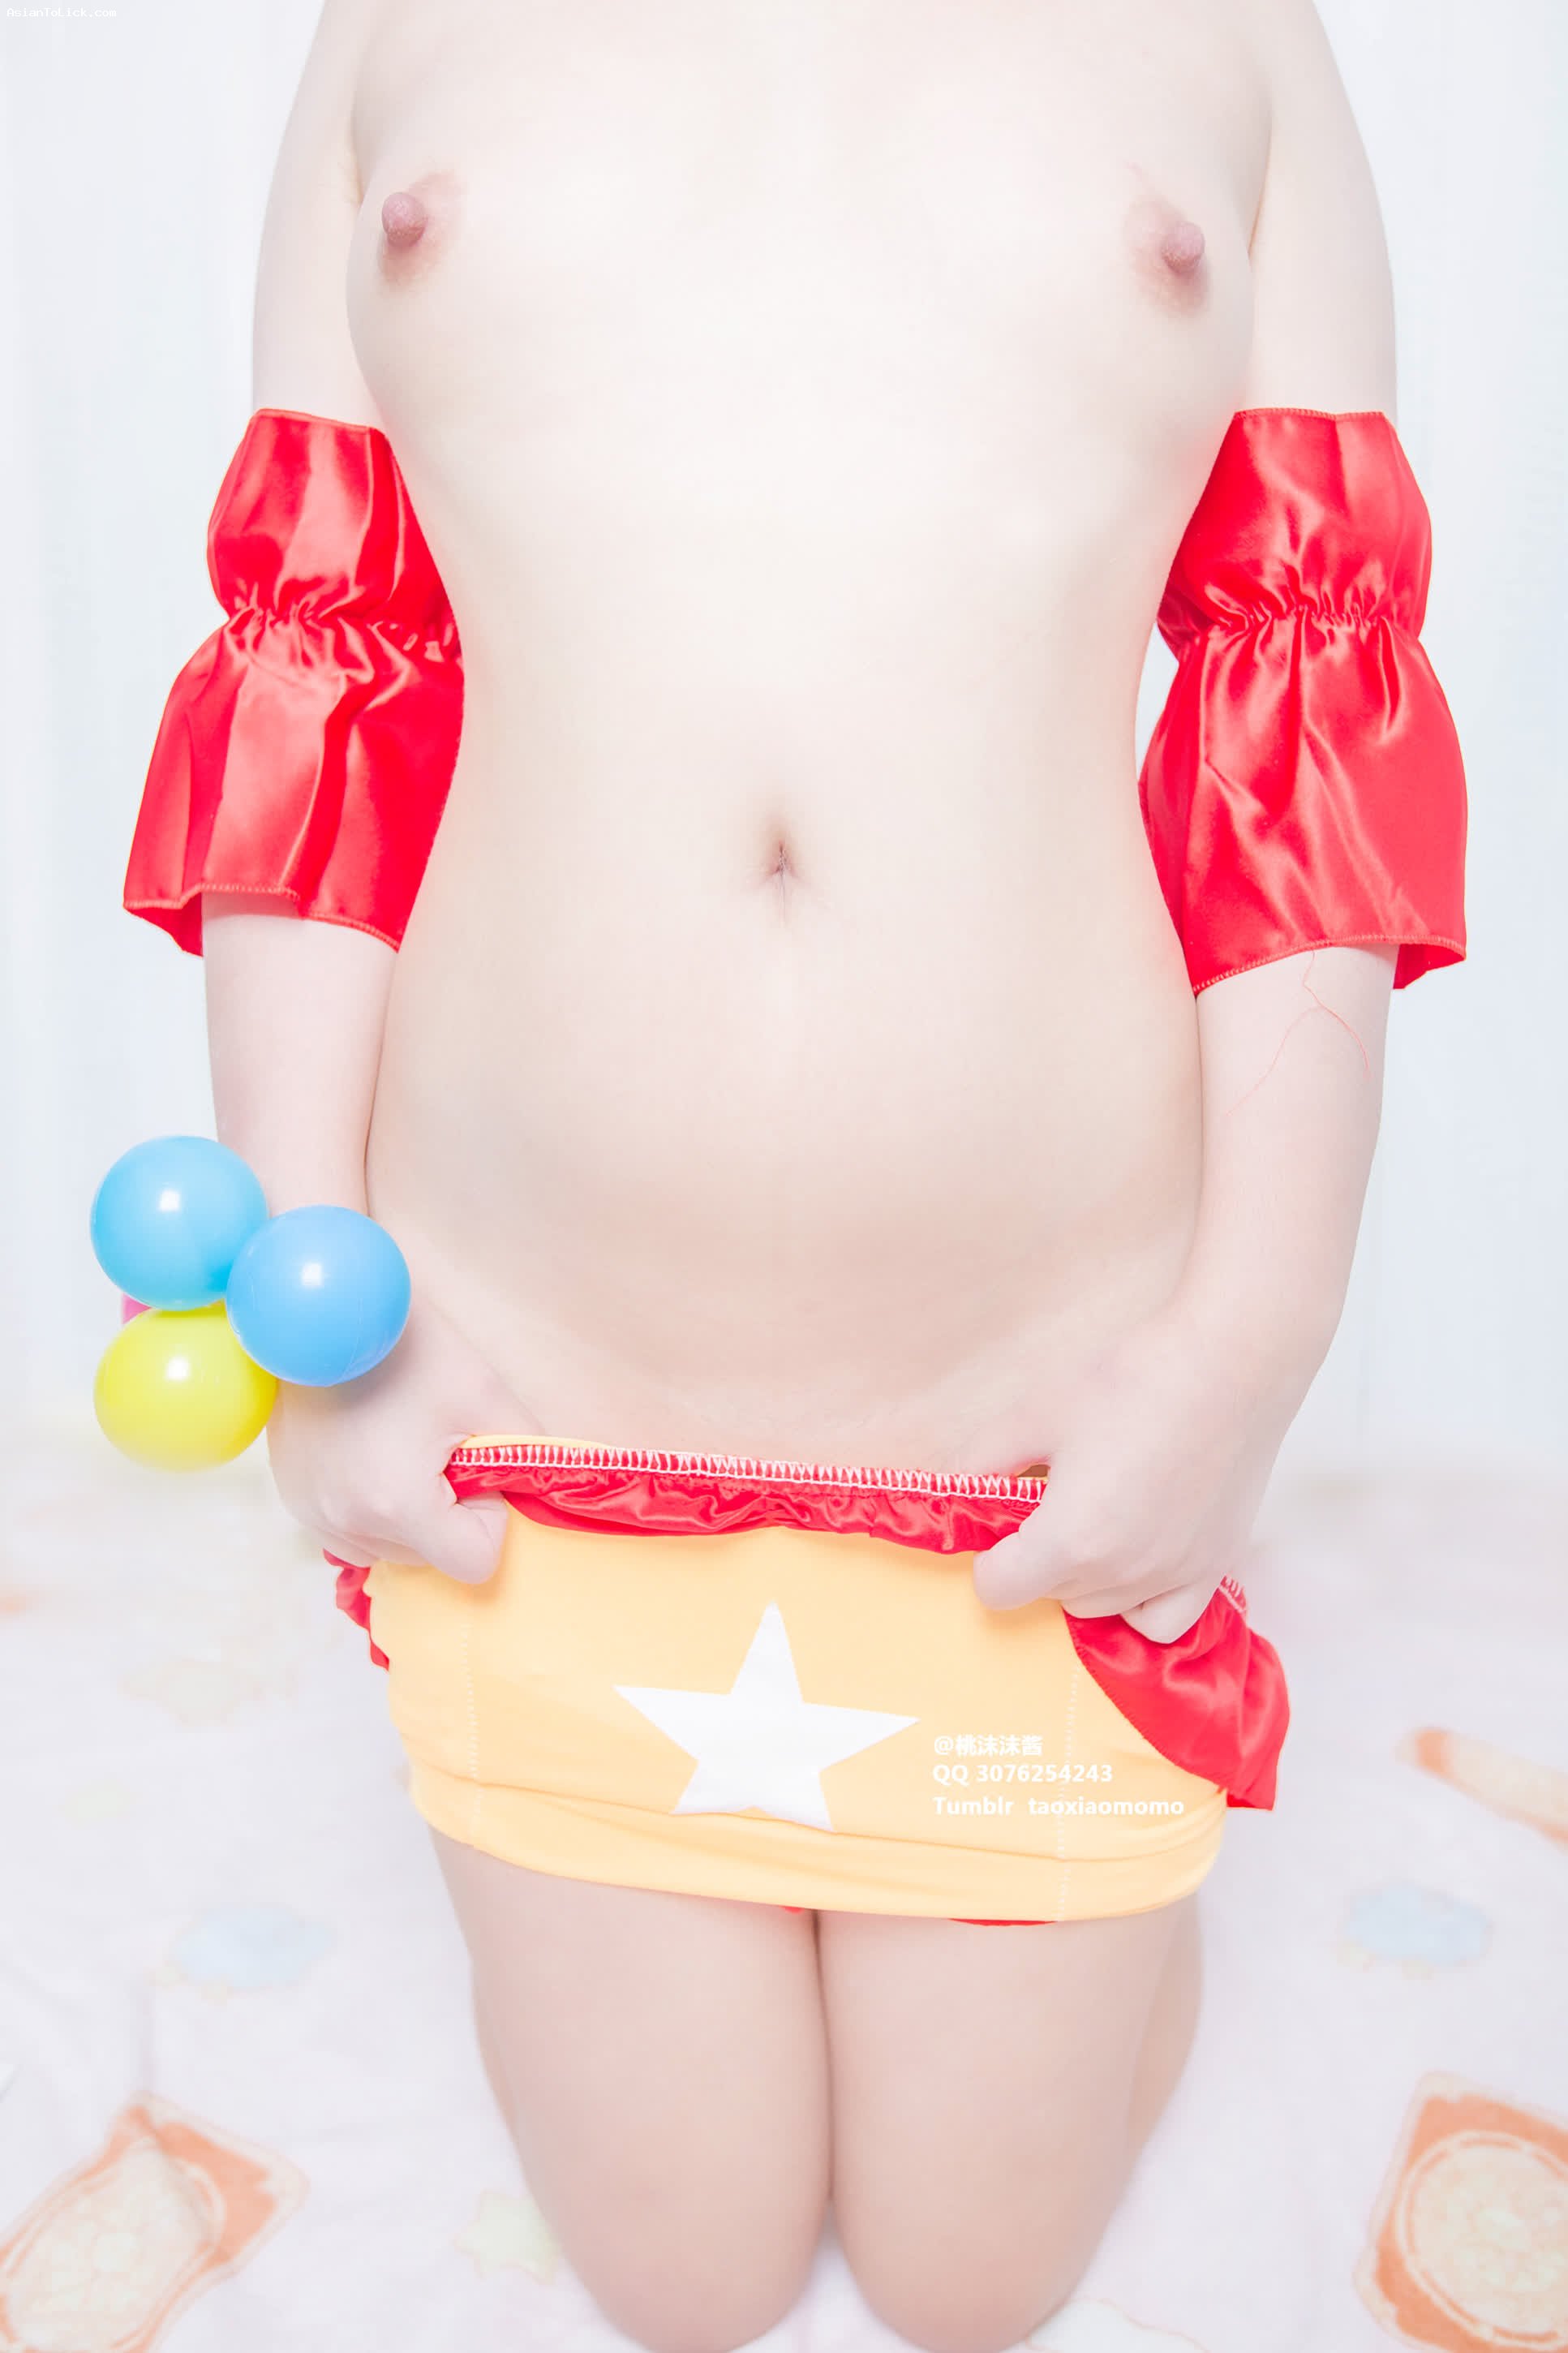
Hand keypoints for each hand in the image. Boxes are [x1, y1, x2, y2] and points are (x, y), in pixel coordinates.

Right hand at [265, 1291, 543, 1583]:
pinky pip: (350, 1532)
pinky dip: (370, 1508)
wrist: (324, 1307)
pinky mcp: (292, 1497)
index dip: (487, 1516)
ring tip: (400, 1445)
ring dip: (408, 1516)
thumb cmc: (409, 1345)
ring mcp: (312, 1513)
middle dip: (446, 1514)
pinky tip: (369, 1452)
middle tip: (436, 1446)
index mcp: (397, 1506)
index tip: (470, 1461)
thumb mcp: (485, 1394)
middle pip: (429, 1558)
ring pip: (389, 1549)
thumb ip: (527, 1456)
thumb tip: (537, 1495)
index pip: (473, 1562)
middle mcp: (347, 1524)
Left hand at [971, 1307, 1308, 1641]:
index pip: (998, 1591)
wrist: (1229, 1363)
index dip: (990, 1559)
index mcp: (1070, 1539)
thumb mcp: (1037, 1415)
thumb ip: (984, 1462)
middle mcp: (1122, 1573)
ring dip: (1084, 1578)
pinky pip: (1163, 1620)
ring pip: (1102, 1608)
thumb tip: (951, 1488)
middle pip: (1051, 1595)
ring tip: (1095, 1519)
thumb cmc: (1132, 1381)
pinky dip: (1139, 1603)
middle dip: (1038, 1560)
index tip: (1002, 1525)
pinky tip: (1135, 1561)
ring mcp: (1173, 1576)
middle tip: (1050, 1504)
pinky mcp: (1213, 1566)